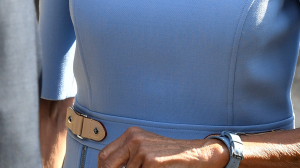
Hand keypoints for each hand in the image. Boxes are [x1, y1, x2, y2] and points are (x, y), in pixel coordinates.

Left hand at [97, 127, 228, 167]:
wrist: (195, 154)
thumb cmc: (171, 154)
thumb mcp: (146, 148)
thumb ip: (128, 156)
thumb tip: (109, 167)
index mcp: (131, 135)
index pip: (105, 155)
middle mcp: (134, 139)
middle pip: (108, 164)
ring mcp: (142, 150)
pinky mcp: (152, 162)